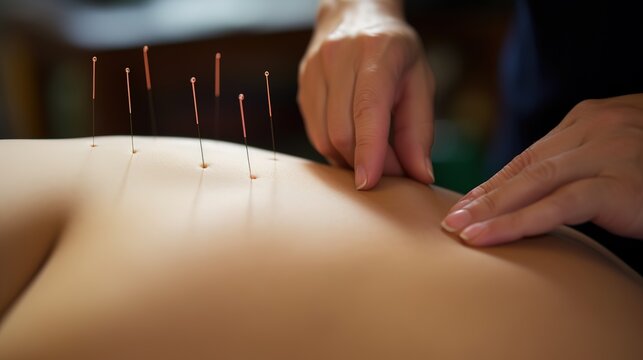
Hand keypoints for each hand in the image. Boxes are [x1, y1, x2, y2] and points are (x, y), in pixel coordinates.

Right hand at [298, 0, 434, 189]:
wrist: (355, 14)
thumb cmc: (395, 51)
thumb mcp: (420, 81)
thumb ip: (419, 131)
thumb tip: (419, 175)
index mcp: (376, 53)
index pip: (367, 110)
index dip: (368, 151)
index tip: (369, 184)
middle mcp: (338, 58)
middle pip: (341, 131)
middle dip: (364, 162)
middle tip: (387, 172)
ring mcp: (314, 71)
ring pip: (323, 136)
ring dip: (347, 158)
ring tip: (370, 157)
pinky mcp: (302, 85)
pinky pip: (315, 132)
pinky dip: (334, 148)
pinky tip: (352, 144)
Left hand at [441, 94, 642, 244]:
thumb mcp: (618, 158)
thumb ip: (581, 166)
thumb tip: (538, 192)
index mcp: (589, 120)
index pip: (530, 156)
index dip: (495, 183)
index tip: (468, 204)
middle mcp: (594, 129)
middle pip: (525, 167)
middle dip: (484, 196)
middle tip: (451, 219)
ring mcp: (606, 152)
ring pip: (533, 183)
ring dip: (492, 210)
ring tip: (462, 231)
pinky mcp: (616, 183)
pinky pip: (558, 205)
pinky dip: (519, 222)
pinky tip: (491, 235)